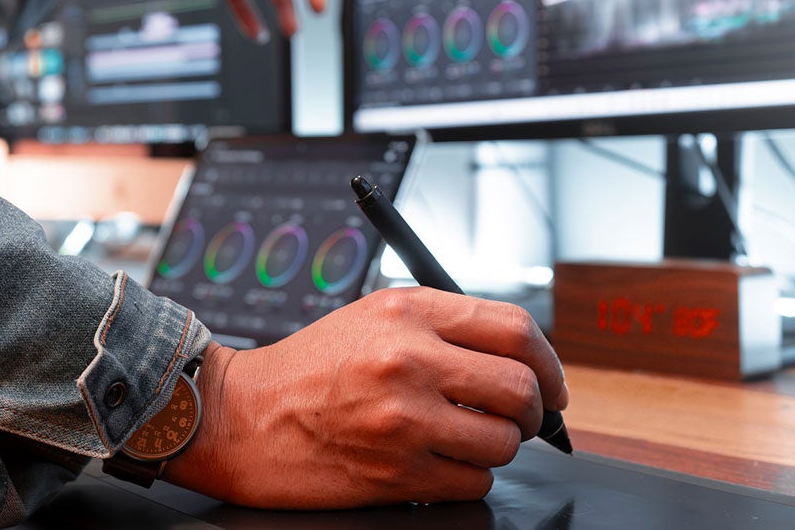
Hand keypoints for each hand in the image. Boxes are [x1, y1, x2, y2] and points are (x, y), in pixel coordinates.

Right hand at [165, 287, 569, 507]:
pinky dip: (466, 478)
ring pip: (503, 442)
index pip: (514, 329)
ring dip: (496, 447)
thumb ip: (446, 329)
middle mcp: (409, 359)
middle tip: (520, 417)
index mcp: (408, 312)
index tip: (552, 381)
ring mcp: (404, 419)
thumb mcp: (375, 318)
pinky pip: (473, 483)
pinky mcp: (397, 473)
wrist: (242, 417)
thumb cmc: (309, 368)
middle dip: (534, 411)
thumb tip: (522, 359)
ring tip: (462, 437)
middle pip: (522, 388)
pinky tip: (434, 462)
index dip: (549, 360)